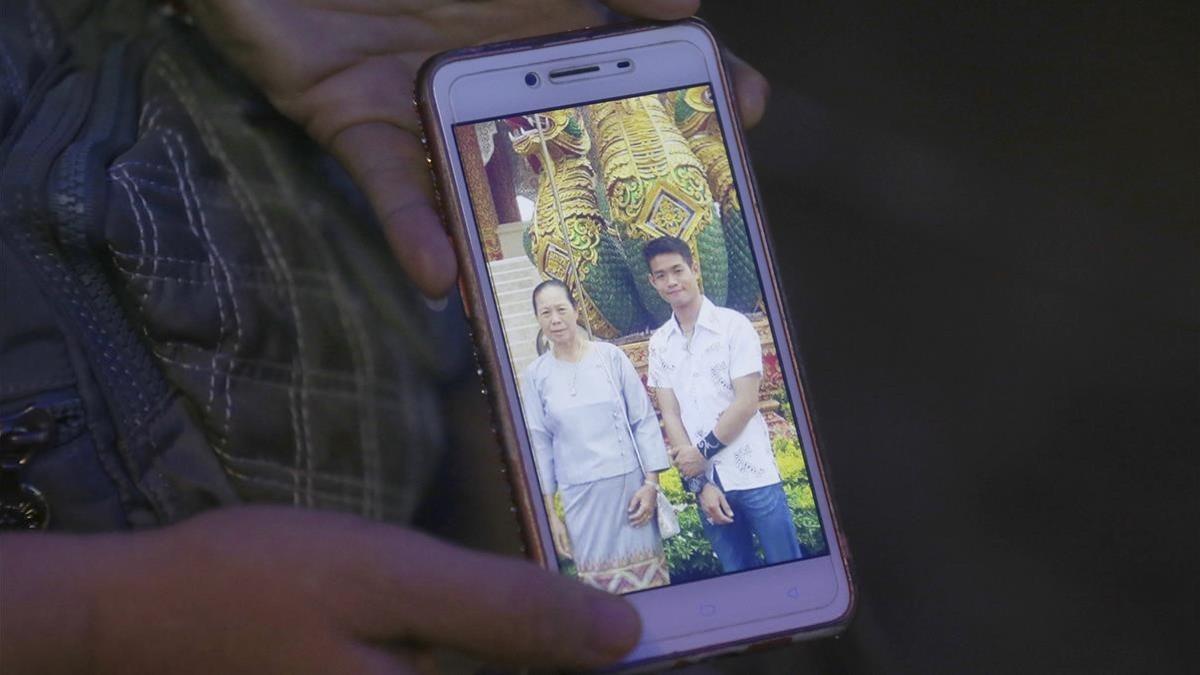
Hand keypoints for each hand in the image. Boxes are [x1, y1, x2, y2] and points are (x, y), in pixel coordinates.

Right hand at [0, 507, 638, 673]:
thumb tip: (623, 638)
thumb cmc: (263, 585)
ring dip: (528, 654)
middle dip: (566, 660)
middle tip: (613, 629)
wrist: (137, 616)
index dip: (603, 672)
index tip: (654, 646)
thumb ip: (504, 610)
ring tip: (572, 630)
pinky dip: (480, 657)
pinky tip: (496, 637)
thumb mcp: (390, 579)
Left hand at [190, 0, 768, 296]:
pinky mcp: (351, 120)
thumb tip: (689, 1)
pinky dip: (413, 230)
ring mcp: (423, 98)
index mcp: (532, 7)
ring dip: (517, 241)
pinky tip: (442, 276)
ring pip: (483, 184)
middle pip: (567, 135)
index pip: (624, 49)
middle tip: (673, 236)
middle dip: (620, 187)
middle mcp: (488, 63)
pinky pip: (387, 188)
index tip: (742, 109)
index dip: (686, 78)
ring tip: (560, 296)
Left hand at [626, 484, 657, 526]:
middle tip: (631, 524)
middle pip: (642, 519)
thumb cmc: (643, 491)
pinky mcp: (653, 510)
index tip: (629, 517)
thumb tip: (629, 511)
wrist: (652, 488)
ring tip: (636, 526)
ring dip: (641, 524)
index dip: (633, 517)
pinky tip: (643, 523)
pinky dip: (646, 521)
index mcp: (645, 506)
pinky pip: (650, 518)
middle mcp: (649, 510)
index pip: (638, 515)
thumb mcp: (636, 496)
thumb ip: (633, 503)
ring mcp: (652, 510)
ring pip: (647, 520)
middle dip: (636, 522)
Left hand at [668, 444, 706, 478]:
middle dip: (680, 466)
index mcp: (678, 461)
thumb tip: (668, 453)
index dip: (676, 462)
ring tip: (688, 467)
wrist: (703, 455)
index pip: (673, 464)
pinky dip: (689, 474)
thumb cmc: (692, 450)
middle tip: (685, 463)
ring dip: (684, 471)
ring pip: (682, 473)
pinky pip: (688, 477)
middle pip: (678, 469)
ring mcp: (686, 472)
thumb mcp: (681, 448)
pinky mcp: (692, 475)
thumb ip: (673, 451)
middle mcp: (681, 467)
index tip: (680, 460)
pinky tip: (691, 470)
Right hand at [698, 482, 733, 524]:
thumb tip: (731, 515)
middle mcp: (709, 511)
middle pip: (717, 520)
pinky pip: (709, 518)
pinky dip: (714, 519)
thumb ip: (726, 507)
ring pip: (713, 520)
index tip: (732, 520)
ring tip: (724, 518)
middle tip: (729, 519)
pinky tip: (718, 516)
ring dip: (719, 521)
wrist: (702, 486)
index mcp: (714, 508)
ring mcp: (705, 511)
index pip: (722, 518)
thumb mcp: (721, 497)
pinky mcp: (703, 510)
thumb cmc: (713, 490)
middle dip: (724, 522)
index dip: (727, 520)